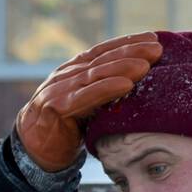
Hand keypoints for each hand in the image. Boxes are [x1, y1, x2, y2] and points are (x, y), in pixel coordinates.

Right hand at [14, 31, 163, 171]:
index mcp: (73, 71)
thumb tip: (135, 84)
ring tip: (146, 65)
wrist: (35, 152)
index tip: (152, 39)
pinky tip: (126, 84)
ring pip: (96, 74)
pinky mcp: (57, 106)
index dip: (126, 43)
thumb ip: (102, 93)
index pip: (102, 52)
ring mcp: (60, 89)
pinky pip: (87, 96)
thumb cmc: (66, 130)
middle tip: (157, 48)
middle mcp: (66, 75)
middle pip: (102, 59)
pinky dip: (107, 88)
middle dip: (130, 51)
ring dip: (123, 67)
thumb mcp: (87, 106)